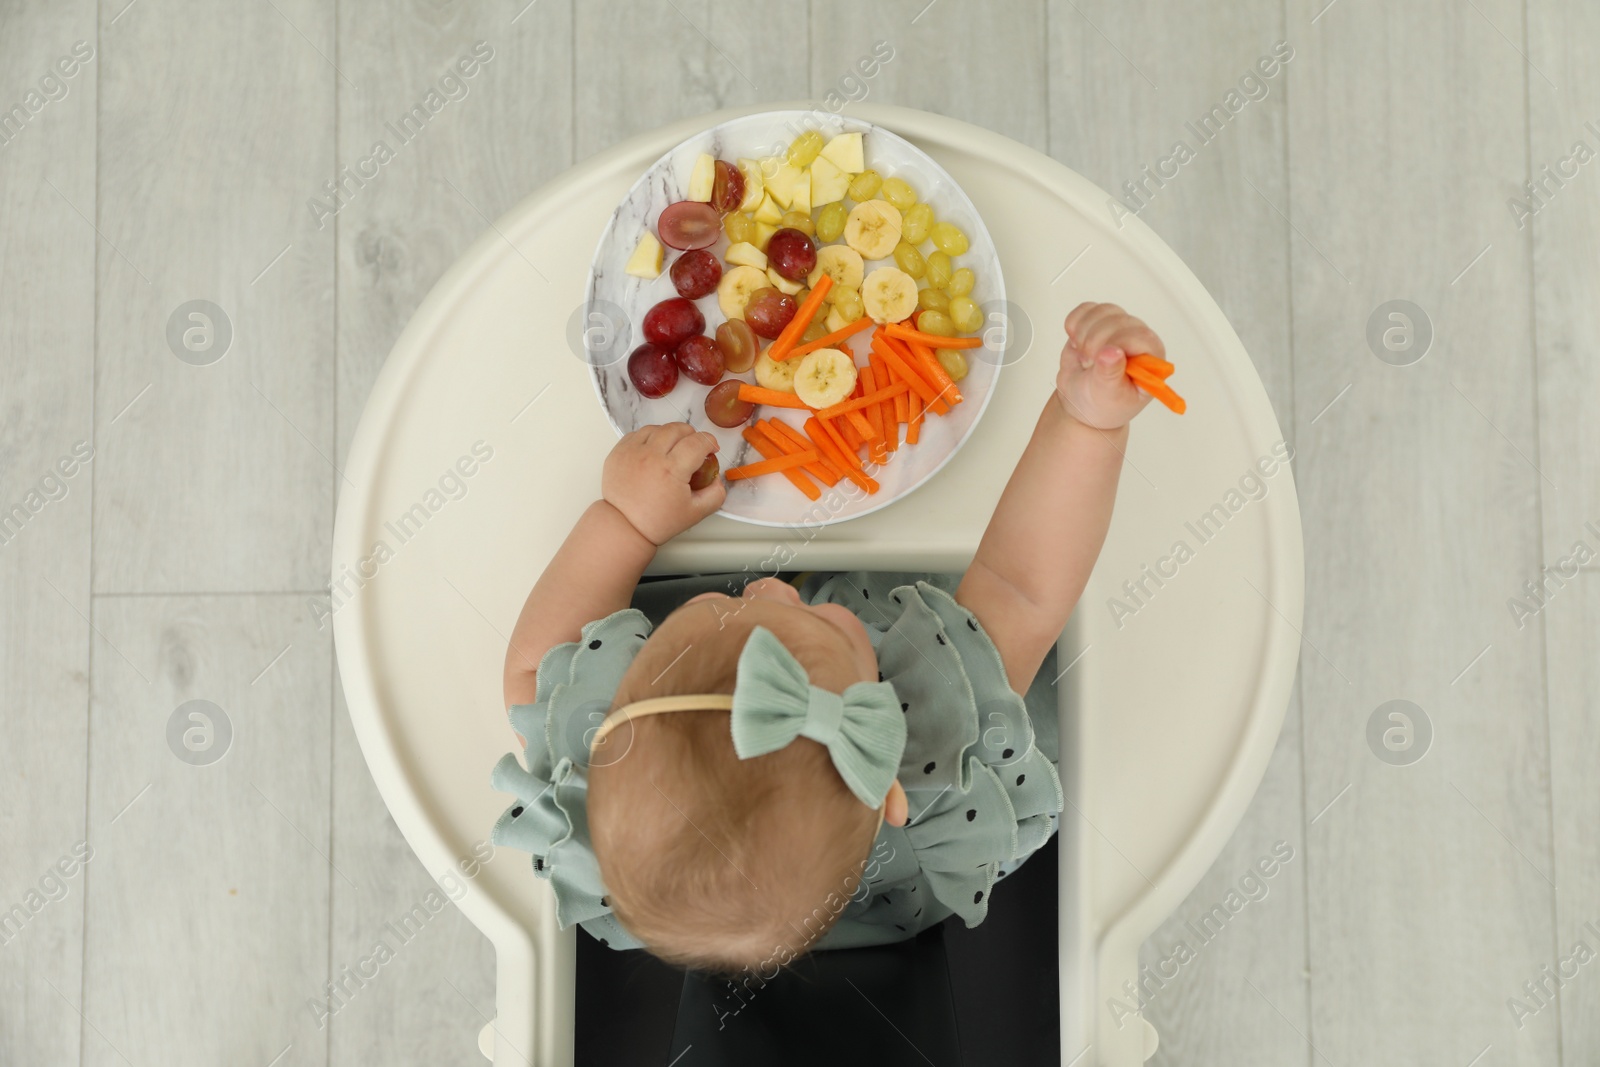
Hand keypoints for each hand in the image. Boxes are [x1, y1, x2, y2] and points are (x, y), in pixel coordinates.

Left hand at [601, 423, 724, 544]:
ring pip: (657, 428)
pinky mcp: (619, 452)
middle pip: (678, 429)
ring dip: (670, 434)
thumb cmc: (656, 522)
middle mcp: (651, 456)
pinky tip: (654, 450)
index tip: (711, 448)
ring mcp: (632, 452)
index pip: (698, 442)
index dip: (709, 442)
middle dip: (691, 435)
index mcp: (672, 469)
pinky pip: (637, 433)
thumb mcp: (696, 513)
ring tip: (672, 449)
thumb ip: (715, 494)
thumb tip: (717, 479)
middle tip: (693, 449)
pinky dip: (649, 437)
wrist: (624, 527)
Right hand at [1054, 302, 1164, 430]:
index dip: (1116, 344)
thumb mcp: (1108, 396)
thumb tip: (1112, 352)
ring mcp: (1118, 328)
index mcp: (1151, 359)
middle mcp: (1138, 339)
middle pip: (1118, 320)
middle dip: (1094, 343)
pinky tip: (1076, 343)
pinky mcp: (1098, 322)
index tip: (1099, 362)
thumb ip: (1110, 375)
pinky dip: (1075, 324)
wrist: (1081, 403)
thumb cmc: (1101, 405)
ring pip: (1103, 311)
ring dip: (1084, 334)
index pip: (1140, 336)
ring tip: (1085, 357)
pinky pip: (1086, 309)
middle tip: (1090, 366)